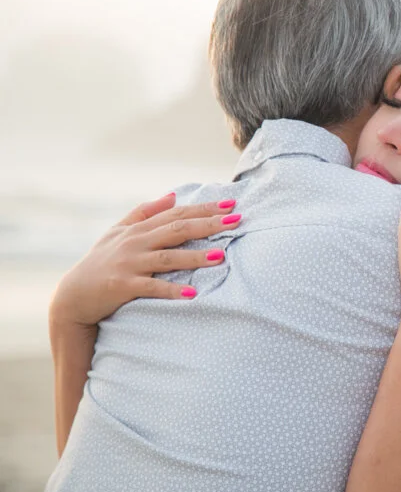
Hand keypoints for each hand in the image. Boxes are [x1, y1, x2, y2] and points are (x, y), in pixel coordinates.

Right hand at [49, 192, 241, 328]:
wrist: (73, 296)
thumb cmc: (101, 261)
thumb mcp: (118, 232)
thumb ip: (144, 212)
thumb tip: (172, 195)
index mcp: (139, 229)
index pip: (177, 214)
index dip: (204, 209)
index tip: (231, 205)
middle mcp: (135, 243)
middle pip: (177, 230)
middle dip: (208, 225)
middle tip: (236, 221)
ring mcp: (129, 264)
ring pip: (167, 258)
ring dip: (195, 257)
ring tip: (220, 256)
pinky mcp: (123, 286)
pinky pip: (151, 288)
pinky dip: (172, 291)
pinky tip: (192, 294)